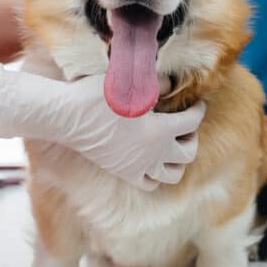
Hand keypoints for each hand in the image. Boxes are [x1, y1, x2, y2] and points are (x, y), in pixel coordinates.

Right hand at [0, 66, 204, 190]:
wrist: (68, 116)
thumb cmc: (97, 95)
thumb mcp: (131, 83)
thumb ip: (157, 84)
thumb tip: (172, 85)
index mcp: (159, 130)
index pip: (192, 123)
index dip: (198, 111)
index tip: (197, 104)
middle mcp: (153, 153)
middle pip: (188, 153)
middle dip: (192, 138)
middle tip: (185, 126)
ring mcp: (139, 166)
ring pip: (173, 174)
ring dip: (178, 161)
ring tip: (172, 146)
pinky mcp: (123, 172)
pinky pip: (149, 183)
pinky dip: (156, 175)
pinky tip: (152, 160)